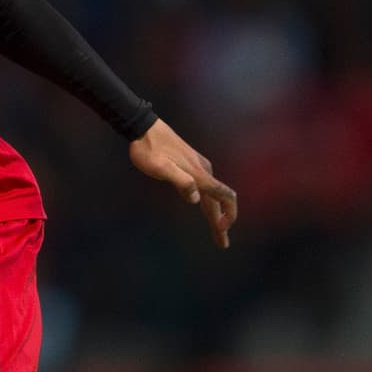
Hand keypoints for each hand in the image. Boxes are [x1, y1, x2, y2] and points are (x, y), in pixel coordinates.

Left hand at [128, 118, 236, 247]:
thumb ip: (180, 181)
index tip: (222, 229)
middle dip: (222, 222)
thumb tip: (195, 199)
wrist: (144, 127)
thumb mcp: (160, 168)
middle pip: (219, 199)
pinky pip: (205, 186)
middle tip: (222, 243)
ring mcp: (198, 166)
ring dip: (216, 213)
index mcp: (199, 174)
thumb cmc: (149, 149)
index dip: (228, 214)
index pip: (224, 196)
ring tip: (217, 228)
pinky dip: (208, 200)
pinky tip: (202, 205)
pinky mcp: (191, 163)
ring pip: (212, 193)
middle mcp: (203, 170)